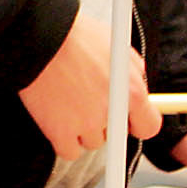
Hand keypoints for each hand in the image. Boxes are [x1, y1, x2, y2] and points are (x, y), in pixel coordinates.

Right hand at [16, 10, 158, 160]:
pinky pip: (69, 152)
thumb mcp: (115, 45)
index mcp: (131, 92)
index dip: (137, 123)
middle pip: (114, 134)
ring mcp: (85, 125)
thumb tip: (137, 84)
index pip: (149, 126)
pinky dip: (63, 141)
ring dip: (81, 129)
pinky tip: (56, 120)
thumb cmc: (73, 36)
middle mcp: (111, 112)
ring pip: (91, 142)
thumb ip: (132, 70)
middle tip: (85, 100)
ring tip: (66, 103)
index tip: (127, 119)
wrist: (37, 36)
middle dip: (102, 120)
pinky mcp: (59, 132)